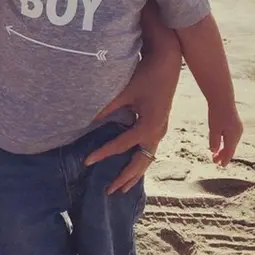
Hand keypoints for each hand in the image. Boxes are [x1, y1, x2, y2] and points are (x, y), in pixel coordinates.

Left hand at [83, 67, 174, 194]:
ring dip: (134, 174)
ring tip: (121, 188)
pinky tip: (131, 166)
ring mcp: (160, 131)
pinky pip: (148, 150)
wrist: (167, 63)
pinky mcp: (159, 126)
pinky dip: (139, 162)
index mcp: (148, 126)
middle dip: (124, 178)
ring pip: (146, 160)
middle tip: (108, 191)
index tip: (87, 162)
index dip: (103, 154)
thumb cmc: (145, 75)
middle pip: (140, 163)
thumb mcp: (124, 92)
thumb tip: (88, 120)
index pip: (121, 146)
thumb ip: (107, 108)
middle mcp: (157, 133)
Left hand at [209, 106, 242, 165]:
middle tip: (215, 162)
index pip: (229, 151)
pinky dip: (226, 142)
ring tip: (216, 155)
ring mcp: (238, 128)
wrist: (222, 98)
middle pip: (231, 148)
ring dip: (224, 149)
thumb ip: (214, 141)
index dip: (225, 159)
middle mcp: (238, 133)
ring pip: (231, 143)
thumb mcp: (213, 128)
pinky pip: (231, 137)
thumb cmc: (217, 113)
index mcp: (233, 136)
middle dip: (223, 155)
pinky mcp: (235, 124)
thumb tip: (214, 151)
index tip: (220, 165)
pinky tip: (221, 144)